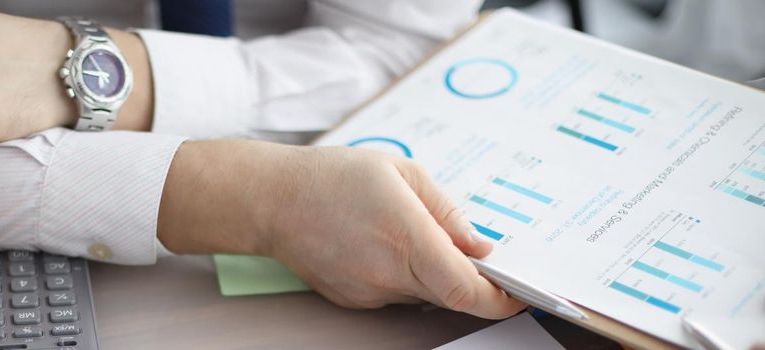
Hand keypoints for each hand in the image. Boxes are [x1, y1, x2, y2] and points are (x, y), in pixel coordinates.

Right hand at [158, 140, 525, 318]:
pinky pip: (396, 293)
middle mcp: (388, 273)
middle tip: (477, 255)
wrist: (270, 200)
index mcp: (406, 237)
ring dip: (435, 274)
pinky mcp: (353, 299)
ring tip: (409, 232)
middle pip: (451, 296)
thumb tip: (480, 246)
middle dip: (472, 280)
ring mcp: (368, 292)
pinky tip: (383, 243)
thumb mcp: (400, 172)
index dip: (500, 299)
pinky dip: (405, 275)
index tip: (517, 291)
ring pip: (424, 294)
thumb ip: (447, 210)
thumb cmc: (332, 176)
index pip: (467, 290)